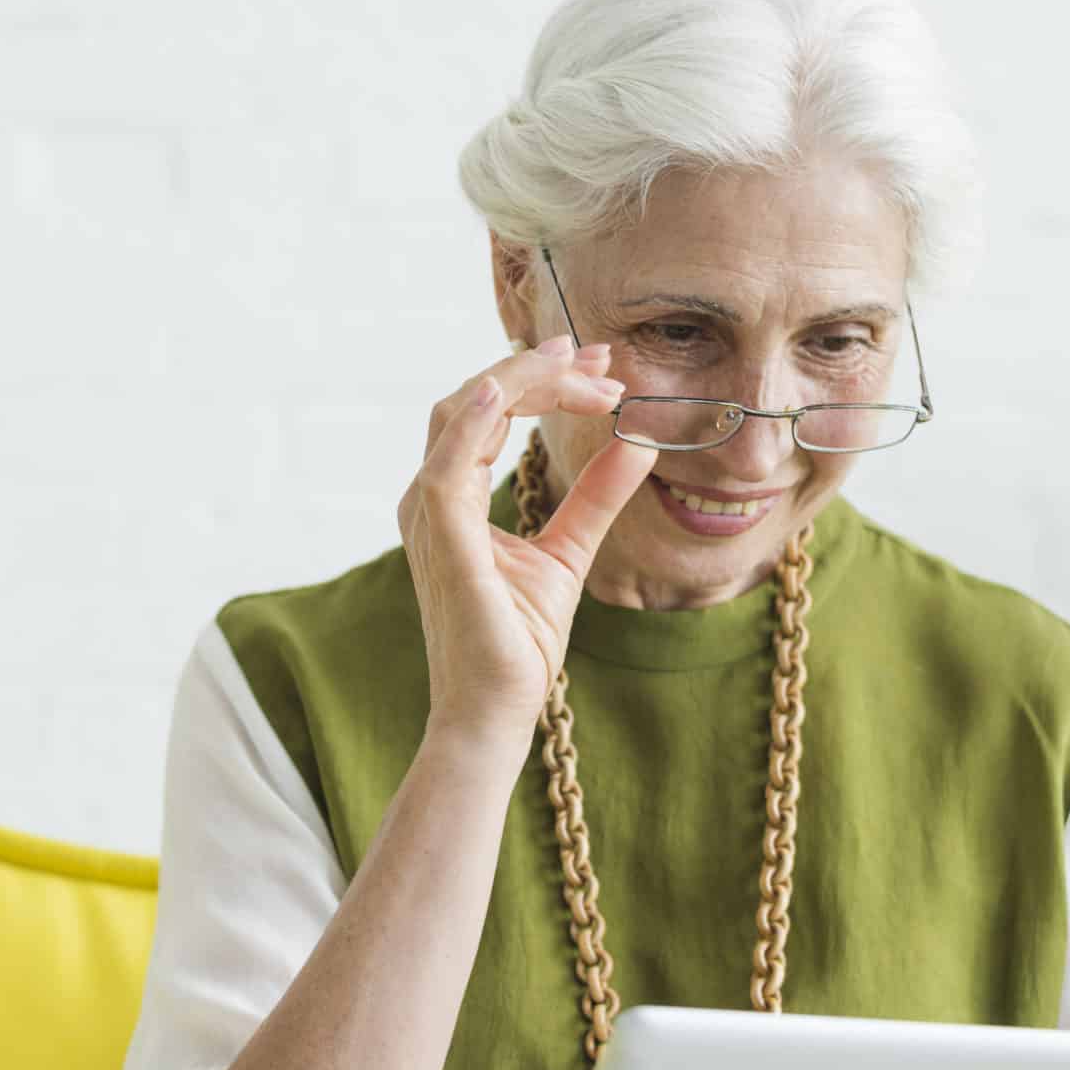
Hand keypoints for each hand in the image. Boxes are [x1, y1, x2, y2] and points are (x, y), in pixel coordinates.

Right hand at [398, 334, 657, 744]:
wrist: (493, 711)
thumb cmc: (516, 642)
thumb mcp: (568, 551)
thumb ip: (596, 495)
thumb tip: (639, 441)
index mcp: (451, 499)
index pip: (486, 414)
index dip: (540, 382)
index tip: (600, 371)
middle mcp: (431, 500)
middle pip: (470, 400)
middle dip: (534, 369)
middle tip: (599, 357)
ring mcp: (430, 518)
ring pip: (460, 414)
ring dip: (521, 382)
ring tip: (582, 368)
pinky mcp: (442, 541)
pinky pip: (449, 465)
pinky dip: (475, 421)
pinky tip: (509, 393)